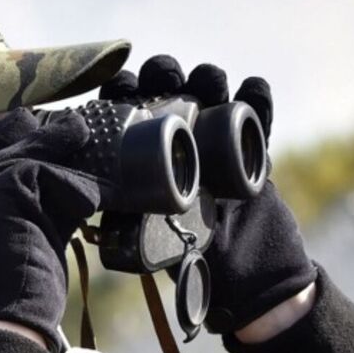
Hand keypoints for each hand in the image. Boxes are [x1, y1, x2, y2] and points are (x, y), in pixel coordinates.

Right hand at [0, 108, 101, 352]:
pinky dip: (70, 177)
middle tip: (63, 127)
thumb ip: (21, 221)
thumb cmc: (16, 307)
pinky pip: (42, 171)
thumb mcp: (11, 255)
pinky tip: (90, 183)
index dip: (7, 147)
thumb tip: (56, 193)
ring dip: (56, 143)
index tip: (33, 134)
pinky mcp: (2, 195)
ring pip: (20, 154)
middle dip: (29, 134)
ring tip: (81, 134)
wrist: (7, 328)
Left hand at [100, 55, 317, 335]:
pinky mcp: (254, 145)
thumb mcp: (152, 241)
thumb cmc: (197, 262)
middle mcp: (179, 137)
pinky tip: (252, 88)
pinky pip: (258, 113)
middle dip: (164, 74)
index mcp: (145, 154)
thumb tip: (95, 210)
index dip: (123, 91)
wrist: (250, 278)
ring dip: (207, 79)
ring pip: (210, 91)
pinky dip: (257, 97)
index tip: (122, 86)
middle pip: (167, 88)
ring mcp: (218, 137)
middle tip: (164, 79)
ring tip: (209, 84)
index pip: (128, 110)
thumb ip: (130, 222)